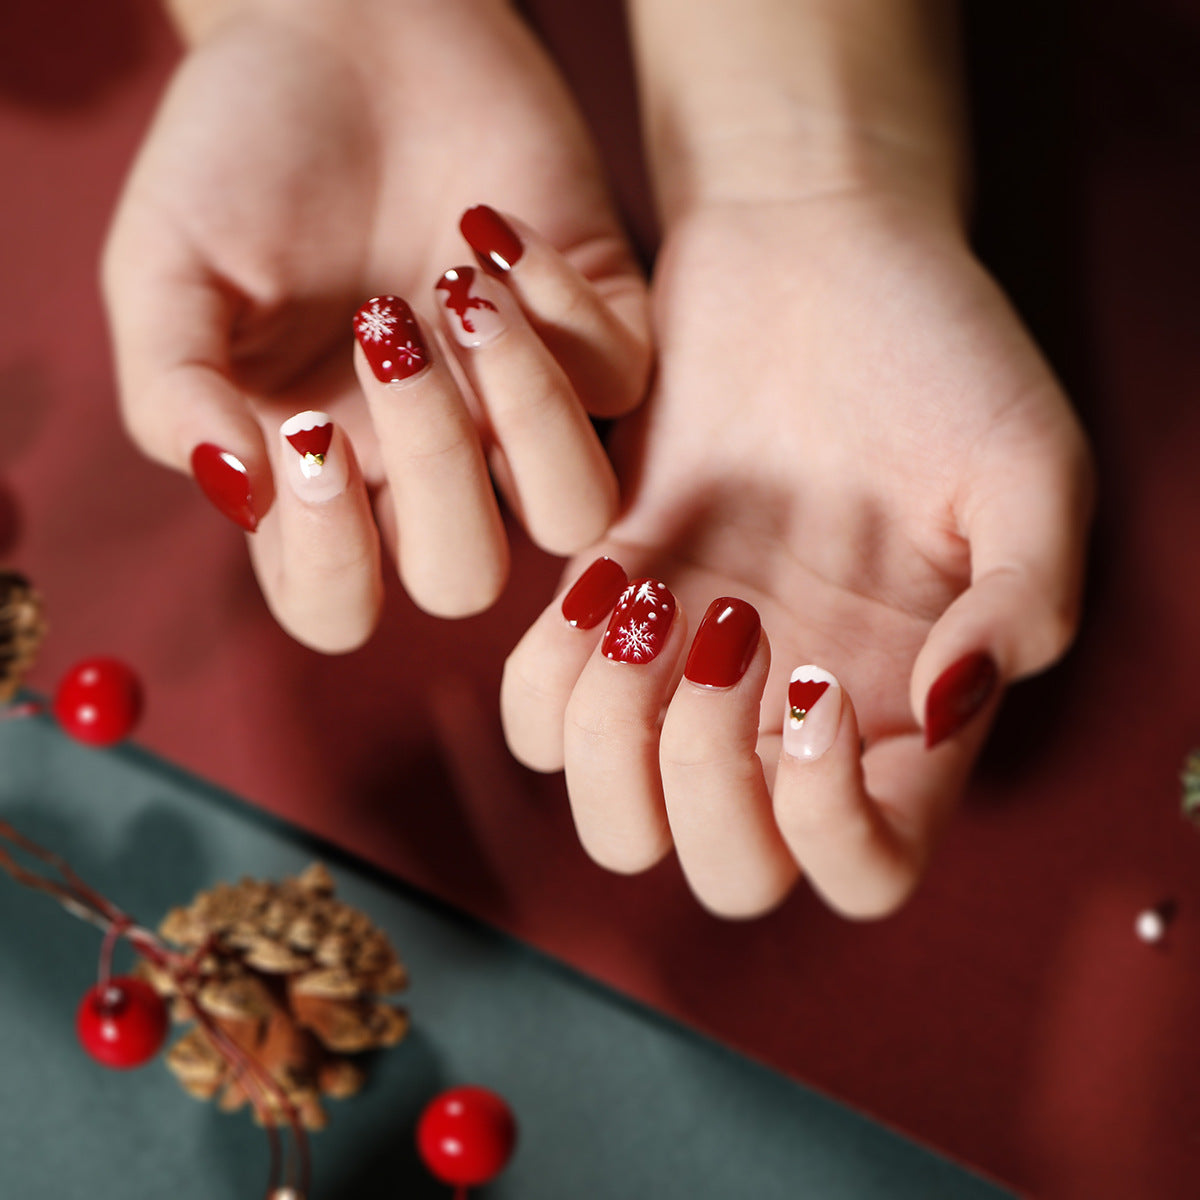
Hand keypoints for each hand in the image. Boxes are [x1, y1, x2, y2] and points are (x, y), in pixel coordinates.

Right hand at [103, 0, 648, 649]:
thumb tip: (240, 492)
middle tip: (382, 330)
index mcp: (323, 478)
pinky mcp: (598, 332)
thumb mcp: (166, 271)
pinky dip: (564, 310)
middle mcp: (429, 465)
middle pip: (464, 577)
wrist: (338, 30)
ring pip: (574, 510)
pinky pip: (622, 384)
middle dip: (434, 473)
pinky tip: (487, 228)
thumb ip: (174, 393)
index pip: (335, 605)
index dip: (327, 560)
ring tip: (452, 291)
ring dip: (524, 414)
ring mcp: (518, 408)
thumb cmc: (239, 156)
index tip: (306, 430)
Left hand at [502, 189, 1093, 918]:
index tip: (817, 682)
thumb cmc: (932, 351)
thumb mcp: (1025, 466)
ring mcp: (688, 672)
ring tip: (647, 599)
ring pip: (613, 819)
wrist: (809, 257)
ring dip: (612, 735)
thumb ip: (1024, 602)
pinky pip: (536, 713)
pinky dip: (548, 674)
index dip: (830, 828)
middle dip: (703, 783)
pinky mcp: (606, 610)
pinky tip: (602, 578)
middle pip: (724, 871)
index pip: (866, 872)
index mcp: (902, 709)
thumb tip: (950, 706)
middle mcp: (788, 715)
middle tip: (728, 629)